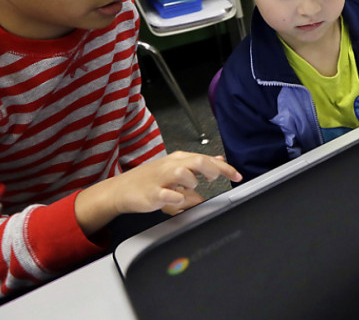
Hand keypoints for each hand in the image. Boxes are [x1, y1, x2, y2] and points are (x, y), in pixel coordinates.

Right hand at [76, 152, 240, 235]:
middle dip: (211, 170)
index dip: (225, 168)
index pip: (206, 159)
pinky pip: (169, 195)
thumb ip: (197, 164)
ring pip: (183, 174)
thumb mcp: (175, 167)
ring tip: (190, 189)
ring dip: (192, 183)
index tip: (237, 176)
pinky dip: (177, 198)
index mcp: (178, 159)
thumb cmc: (149, 180)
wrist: (121, 190)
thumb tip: (218, 159)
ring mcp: (161, 179)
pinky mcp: (152, 193)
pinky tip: (177, 199)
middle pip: (197, 161)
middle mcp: (171, 166)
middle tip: (212, 180)